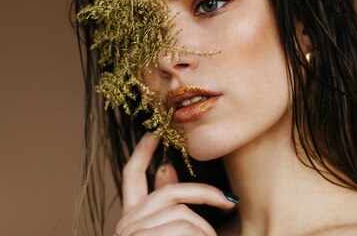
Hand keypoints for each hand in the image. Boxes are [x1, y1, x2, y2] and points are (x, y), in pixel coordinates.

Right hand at [114, 133, 237, 235]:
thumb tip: (166, 168)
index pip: (131, 175)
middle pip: (168, 192)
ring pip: (181, 214)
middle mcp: (127, 222)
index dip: (142, 151)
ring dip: (205, 232)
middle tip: (229, 201)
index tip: (156, 131)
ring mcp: (133, 232)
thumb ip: (164, 201)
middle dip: (203, 193)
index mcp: (131, 217)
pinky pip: (182, 228)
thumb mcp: (164, 230)